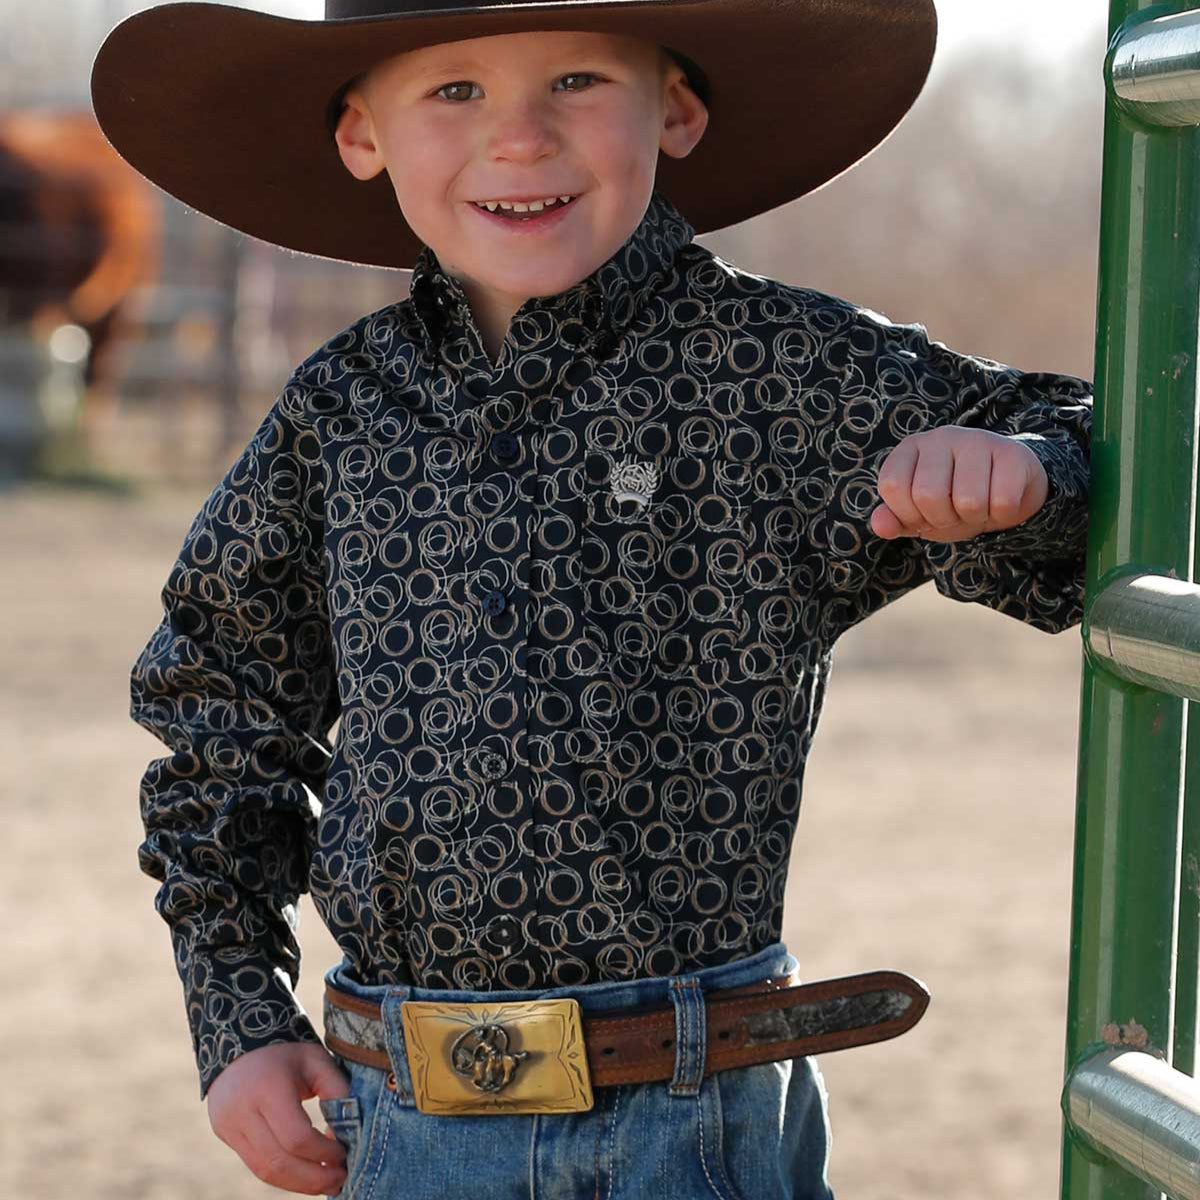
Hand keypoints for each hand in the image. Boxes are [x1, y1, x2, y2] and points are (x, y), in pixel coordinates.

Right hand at [206, 1042, 352, 1194]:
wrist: (239, 1038)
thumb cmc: (288, 1051)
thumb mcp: (317, 1060)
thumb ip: (337, 1091)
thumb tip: (350, 1134)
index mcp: (267, 1087)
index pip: (296, 1137)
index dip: (323, 1153)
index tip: (344, 1154)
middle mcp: (242, 1110)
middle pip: (278, 1162)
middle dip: (312, 1178)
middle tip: (340, 1181)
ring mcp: (228, 1125)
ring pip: (264, 1170)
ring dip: (298, 1184)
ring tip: (325, 1183)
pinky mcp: (225, 1135)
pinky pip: (255, 1165)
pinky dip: (283, 1174)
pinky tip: (305, 1174)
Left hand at [869, 427, 1047, 541]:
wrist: (1006, 491)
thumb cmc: (953, 502)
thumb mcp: (918, 514)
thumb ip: (895, 519)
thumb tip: (880, 526)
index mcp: (910, 448)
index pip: (892, 485)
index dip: (907, 514)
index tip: (923, 515)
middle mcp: (941, 437)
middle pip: (929, 495)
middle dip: (943, 519)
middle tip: (955, 513)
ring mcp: (977, 439)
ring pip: (968, 501)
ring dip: (974, 518)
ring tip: (978, 507)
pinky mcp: (1012, 452)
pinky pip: (1002, 501)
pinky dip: (1002, 514)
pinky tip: (1001, 501)